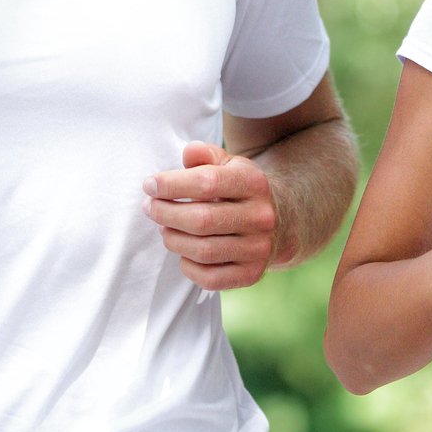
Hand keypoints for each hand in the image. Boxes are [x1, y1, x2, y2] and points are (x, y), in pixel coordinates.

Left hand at [142, 142, 276, 291]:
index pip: (207, 182)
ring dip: (172, 240)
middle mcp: (261, 217)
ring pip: (203, 251)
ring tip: (164, 228)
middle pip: (201, 220)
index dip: (171, 184)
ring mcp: (258, 249)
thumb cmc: (240, 190)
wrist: (281, 222)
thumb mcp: (229, 165)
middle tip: (150, 208)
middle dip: (165, 214)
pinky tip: (183, 252)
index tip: (149, 185)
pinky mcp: (252, 274)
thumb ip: (206, 155)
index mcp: (254, 184)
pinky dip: (187, 266)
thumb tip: (189, 153)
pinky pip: (210, 278)